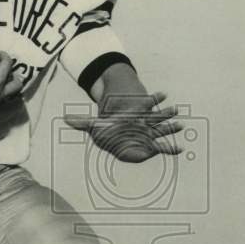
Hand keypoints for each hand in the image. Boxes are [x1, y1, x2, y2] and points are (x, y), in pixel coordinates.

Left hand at [65, 92, 183, 162]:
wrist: (117, 140)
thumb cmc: (108, 131)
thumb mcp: (95, 125)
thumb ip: (82, 122)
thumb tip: (64, 118)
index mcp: (132, 117)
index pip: (143, 108)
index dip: (152, 101)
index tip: (161, 94)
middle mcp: (143, 125)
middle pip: (155, 118)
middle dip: (165, 114)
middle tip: (176, 108)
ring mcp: (148, 135)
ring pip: (161, 130)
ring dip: (170, 129)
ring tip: (181, 125)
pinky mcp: (151, 146)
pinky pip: (163, 148)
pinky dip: (171, 150)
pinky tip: (181, 149)